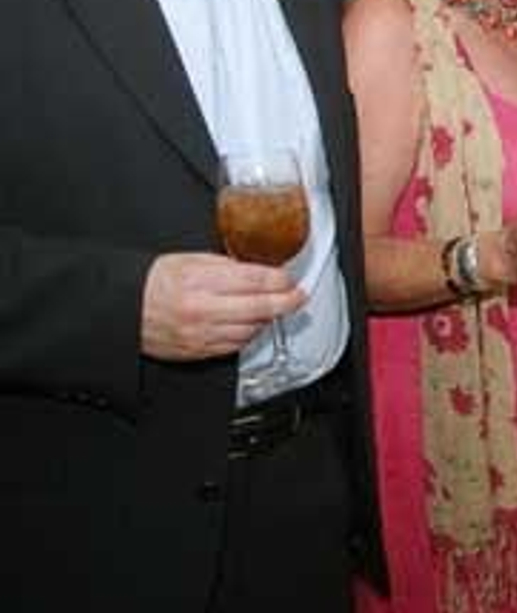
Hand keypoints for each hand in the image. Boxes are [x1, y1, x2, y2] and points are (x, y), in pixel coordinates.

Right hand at [142, 252, 305, 361]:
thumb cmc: (153, 282)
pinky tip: (251, 324)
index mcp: (201, 282)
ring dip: (268, 318)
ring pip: (253, 329)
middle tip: (299, 296)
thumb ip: (227, 266)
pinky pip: (236, 345)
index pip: (255, 281)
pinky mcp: (199, 352)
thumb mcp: (190, 261)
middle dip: (287, 301)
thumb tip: (258, 270)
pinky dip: (249, 334)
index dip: (281, 280)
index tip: (291, 279)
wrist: (122, 309)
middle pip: (262, 308)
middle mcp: (204, 310)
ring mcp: (202, 334)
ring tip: (273, 307)